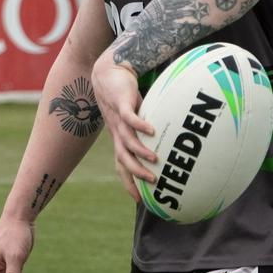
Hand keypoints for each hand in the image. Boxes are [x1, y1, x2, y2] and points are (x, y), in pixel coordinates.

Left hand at [91, 52, 156, 201]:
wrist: (107, 73)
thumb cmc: (123, 97)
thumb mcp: (134, 117)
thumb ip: (146, 129)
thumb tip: (166, 137)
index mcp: (119, 138)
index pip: (122, 166)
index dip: (129, 183)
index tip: (140, 199)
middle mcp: (117, 132)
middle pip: (124, 158)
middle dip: (136, 173)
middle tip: (153, 183)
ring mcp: (118, 119)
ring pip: (127, 140)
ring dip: (140, 152)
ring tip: (155, 160)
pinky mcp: (122, 104)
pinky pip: (130, 118)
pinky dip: (140, 125)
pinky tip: (152, 131)